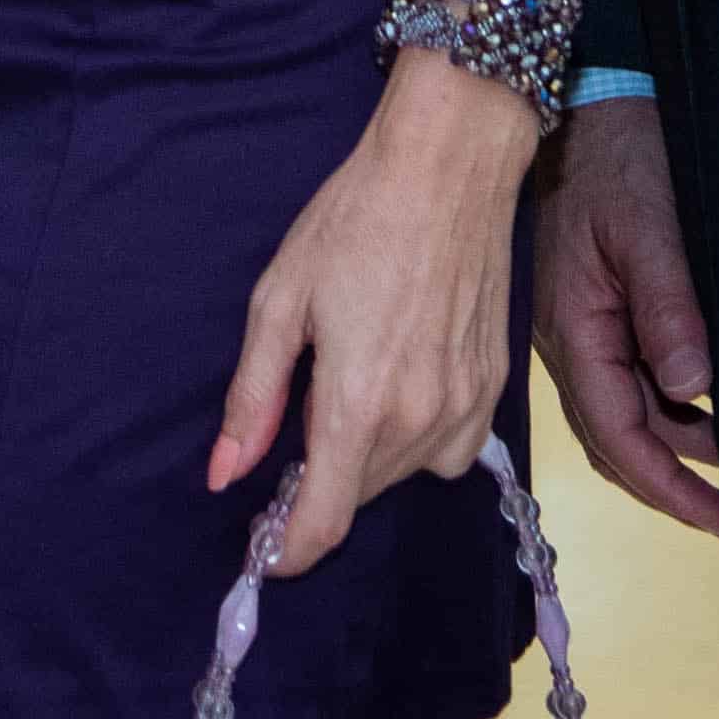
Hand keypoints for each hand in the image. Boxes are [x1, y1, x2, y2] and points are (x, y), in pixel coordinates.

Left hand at [209, 51, 539, 568]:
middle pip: (358, 497)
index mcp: (355, 405)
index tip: (264, 549)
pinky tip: (402, 387)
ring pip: (404, 475)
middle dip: (320, 482)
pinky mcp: (495, 386)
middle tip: (298, 419)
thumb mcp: (280, 301)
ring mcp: (465, 407)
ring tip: (352, 384)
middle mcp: (417, 421)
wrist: (449, 166)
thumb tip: (224, 473)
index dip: (287, 551)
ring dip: (368, 458)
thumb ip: (251, 398)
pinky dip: (419, 440)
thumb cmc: (354, 220)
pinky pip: (452, 451)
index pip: (323, 523)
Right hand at [531, 94, 718, 540]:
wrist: (588, 95)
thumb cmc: (616, 155)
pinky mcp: (603, 304)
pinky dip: (675, 403)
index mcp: (575, 330)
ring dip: (680, 443)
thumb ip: (667, 309)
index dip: (670, 488)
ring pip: (630, 409)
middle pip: (619, 436)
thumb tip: (692, 393)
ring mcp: (587, 323)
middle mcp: (575, 340)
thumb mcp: (646, 227)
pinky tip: (715, 406)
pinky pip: (635, 374)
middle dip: (675, 484)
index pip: (618, 435)